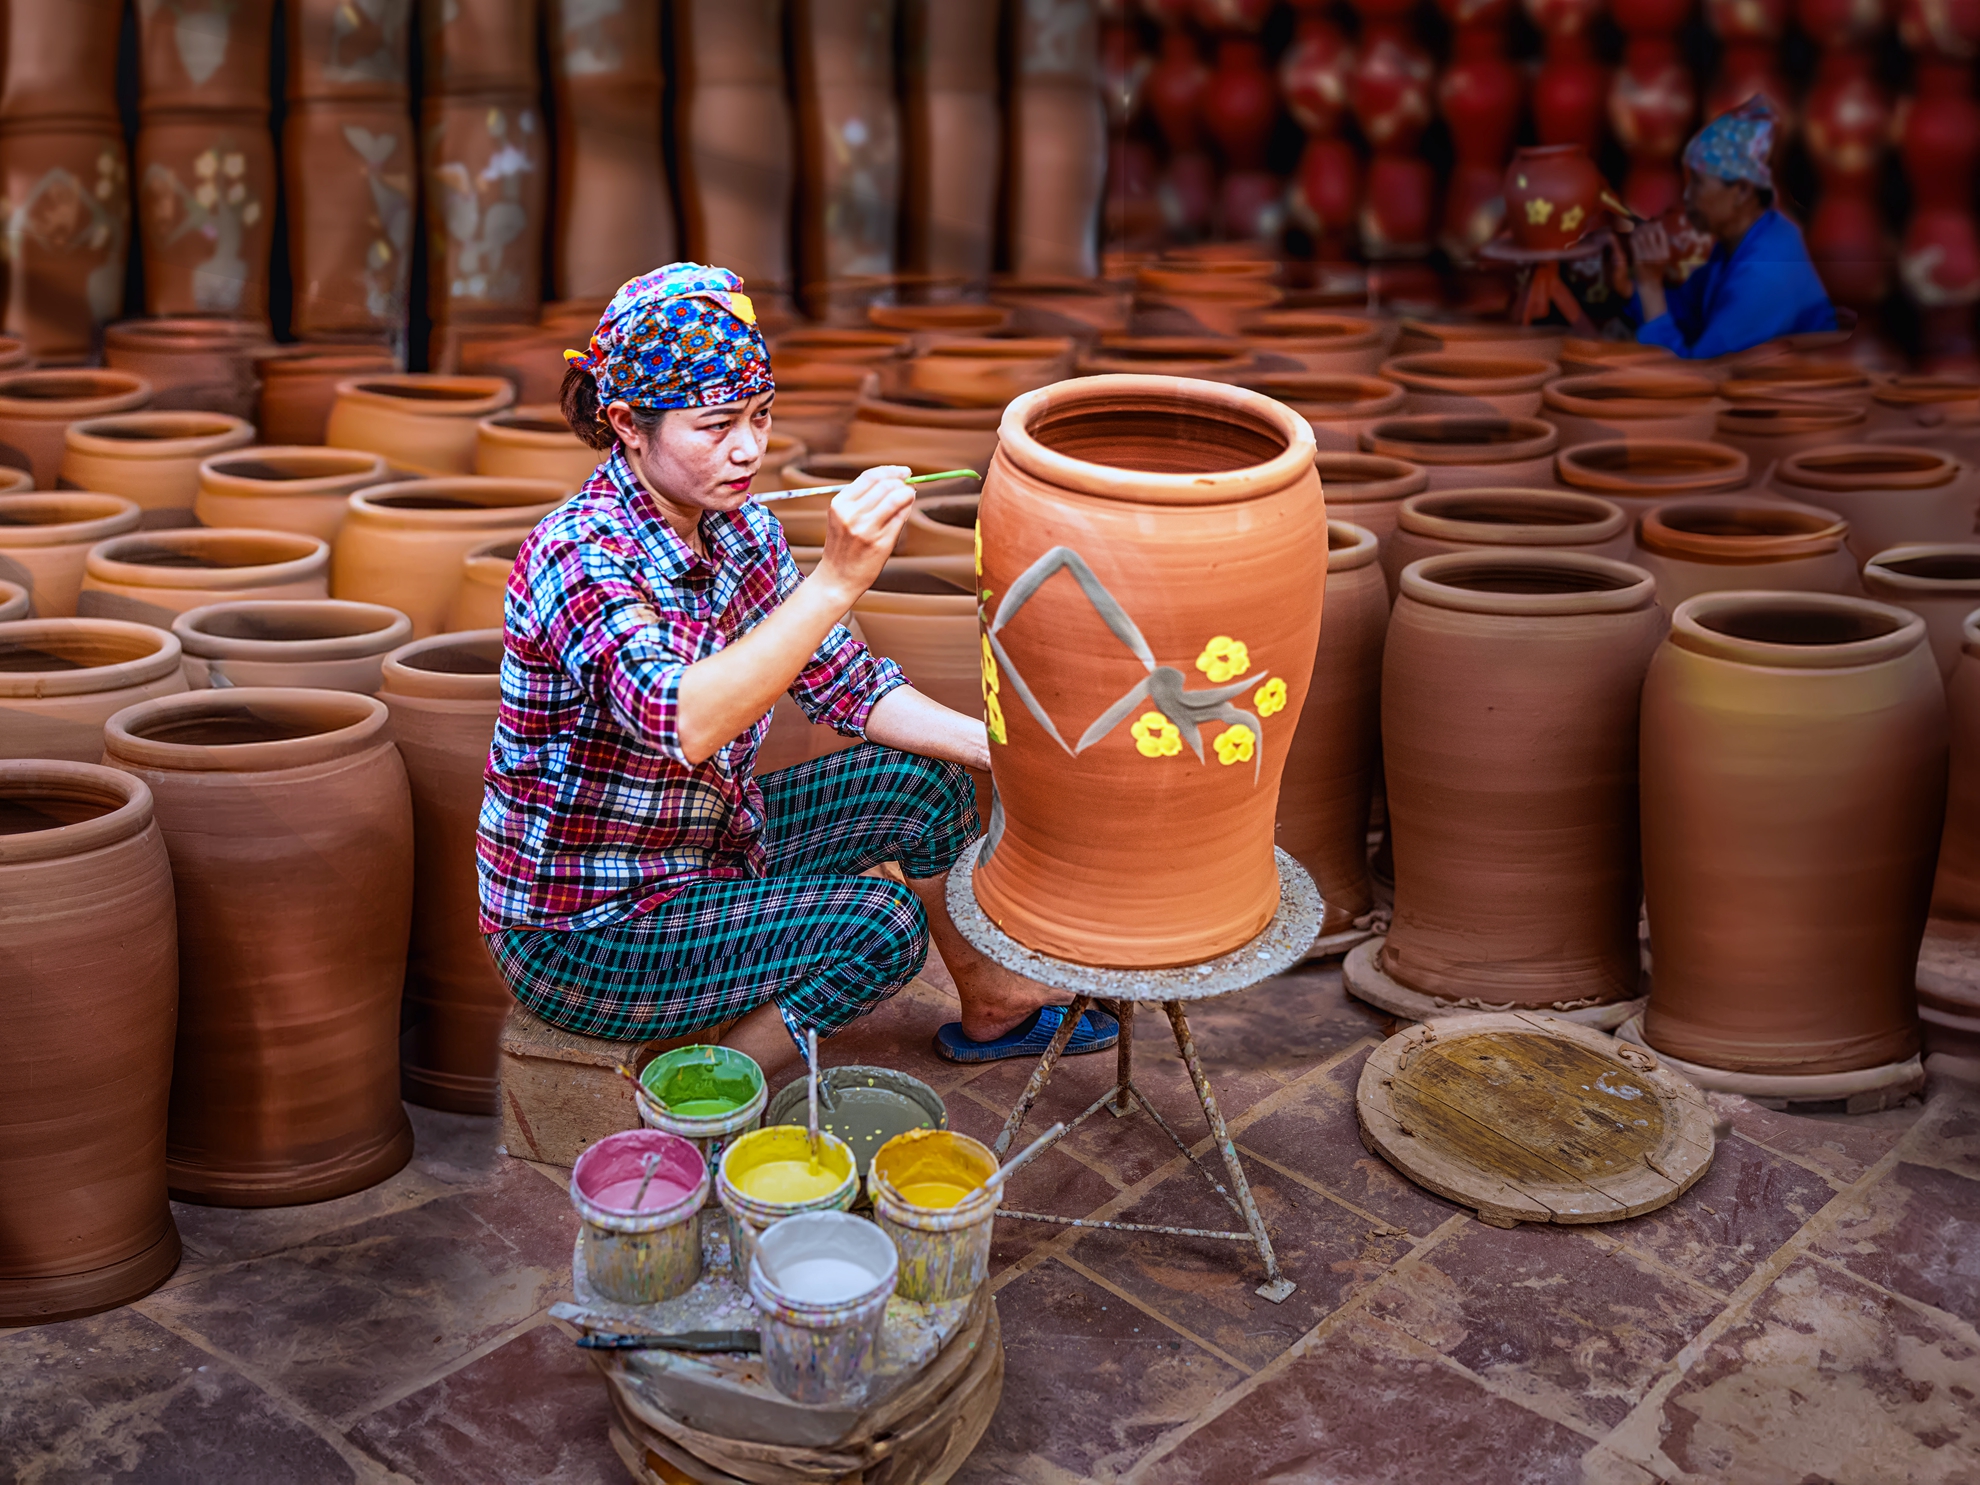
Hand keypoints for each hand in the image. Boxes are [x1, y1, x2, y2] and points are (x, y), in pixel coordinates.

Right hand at [811, 464, 912, 607]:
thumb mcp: (843, 517)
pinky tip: (906, 510)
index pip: (870, 477)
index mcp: (840, 504)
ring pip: (895, 499)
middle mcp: (852, 515)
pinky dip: (907, 510)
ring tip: (909, 496)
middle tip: (908, 485)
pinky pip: (900, 518)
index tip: (902, 472)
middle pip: (885, 485)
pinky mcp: (881, 542)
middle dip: (901, 482)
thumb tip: (894, 481)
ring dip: (907, 494)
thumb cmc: (843, 547)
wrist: (838, 578)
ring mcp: (867, 529)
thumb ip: (863, 499)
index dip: (890, 471)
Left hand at [1630, 219, 1670, 270]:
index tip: (1653, 223)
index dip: (1656, 225)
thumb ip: (1663, 242)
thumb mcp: (1664, 255)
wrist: (1650, 282)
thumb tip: (1658, 224)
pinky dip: (1633, 236)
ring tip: (1638, 228)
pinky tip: (1633, 235)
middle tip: (1643, 225)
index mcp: (1665, 252)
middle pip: (1650, 233)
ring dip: (1638, 230)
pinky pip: (1634, 243)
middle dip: (1646, 226)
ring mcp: (1646, 256)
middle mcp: (1656, 253)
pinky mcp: (1637, 258)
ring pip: (1641, 236)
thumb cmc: (1657, 267)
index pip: (1661, 233)